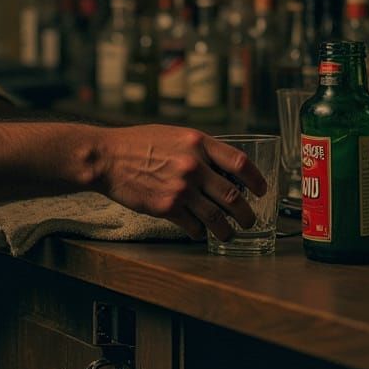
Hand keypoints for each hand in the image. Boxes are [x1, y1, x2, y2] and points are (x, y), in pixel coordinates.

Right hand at [95, 125, 267, 241]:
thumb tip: (222, 168)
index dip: (257, 180)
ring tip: (229, 234)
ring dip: (227, 230)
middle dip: (247, 214)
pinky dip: (199, 232)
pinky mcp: (167, 207)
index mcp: (197, 142)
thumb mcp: (173, 135)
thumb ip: (199, 149)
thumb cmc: (136, 143)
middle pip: (234, 196)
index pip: (240, 163)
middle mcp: (194, 165)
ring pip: (217, 217)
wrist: (107, 158)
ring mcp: (181, 188)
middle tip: (249, 221)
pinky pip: (194, 226)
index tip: (261, 191)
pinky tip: (198, 232)